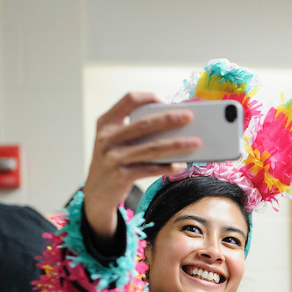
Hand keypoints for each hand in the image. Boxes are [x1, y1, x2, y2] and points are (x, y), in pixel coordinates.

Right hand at [82, 92, 201, 238]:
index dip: (149, 97)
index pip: (128, 100)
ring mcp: (113, 157)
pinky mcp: (121, 176)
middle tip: (190, 116)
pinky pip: (150, 169)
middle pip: (144, 124)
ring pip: (151, 148)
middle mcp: (107, 138)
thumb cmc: (113, 162)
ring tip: (196, 142)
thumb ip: (135, 131)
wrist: (95, 193)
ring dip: (177, 145)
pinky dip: (167, 167)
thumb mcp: (115, 141)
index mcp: (106, 123)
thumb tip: (173, 124)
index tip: (166, 100)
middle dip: (170, 118)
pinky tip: (181, 165)